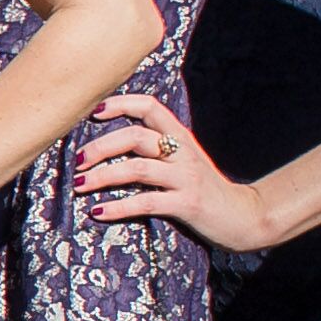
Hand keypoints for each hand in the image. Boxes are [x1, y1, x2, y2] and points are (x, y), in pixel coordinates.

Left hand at [71, 93, 272, 251]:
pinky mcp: (187, 204)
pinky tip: (98, 212)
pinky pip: (146, 202)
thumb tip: (108, 144)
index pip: (150, 106)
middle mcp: (182, 153)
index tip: (93, 113)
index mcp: (180, 137)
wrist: (243, 216)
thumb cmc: (203, 188)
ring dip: (102, 177)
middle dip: (100, 147)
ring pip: (137, 169)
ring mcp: (185, 178)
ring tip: (79, 185)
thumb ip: (156, 148)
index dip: (121, 104)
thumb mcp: (183, 160)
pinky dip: (118, 207)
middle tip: (77, 161)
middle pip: (135, 137)